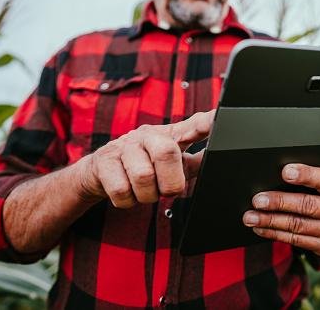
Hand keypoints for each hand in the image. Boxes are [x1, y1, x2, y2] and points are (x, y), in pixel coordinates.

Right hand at [77, 110, 214, 207]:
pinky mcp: (103, 162)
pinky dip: (128, 201)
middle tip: (166, 189)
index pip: (193, 125)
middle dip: (170, 182)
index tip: (221, 118)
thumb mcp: (171, 163)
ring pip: (143, 177)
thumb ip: (195, 161)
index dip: (208, 122)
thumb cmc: (143, 166)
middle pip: (167, 153)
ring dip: (147, 194)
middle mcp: (147, 135)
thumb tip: (218, 158)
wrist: (98, 172)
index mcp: (169, 136)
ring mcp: (123, 146)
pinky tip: (128, 194)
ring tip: (145, 191)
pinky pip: (122, 190)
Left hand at [242, 164, 319, 255]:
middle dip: (279, 202)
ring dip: (270, 221)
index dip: (305, 175)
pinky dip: (274, 233)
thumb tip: (275, 175)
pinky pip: (295, 240)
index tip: (285, 172)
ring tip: (251, 217)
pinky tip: (260, 227)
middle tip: (257, 200)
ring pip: (298, 225)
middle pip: (307, 205)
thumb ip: (309, 179)